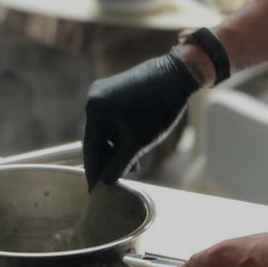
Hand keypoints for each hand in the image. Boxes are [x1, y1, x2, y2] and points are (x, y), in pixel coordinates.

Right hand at [83, 51, 199, 188]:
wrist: (177, 75)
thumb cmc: (157, 109)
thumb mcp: (137, 143)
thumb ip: (118, 165)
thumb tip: (105, 181)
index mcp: (94, 110)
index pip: (90, 149)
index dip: (93, 172)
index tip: (94, 191)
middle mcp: (93, 98)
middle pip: (96, 139)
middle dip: (107, 160)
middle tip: (117, 180)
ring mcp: (103, 91)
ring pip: (105, 130)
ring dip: (115, 149)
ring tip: (132, 166)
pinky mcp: (114, 89)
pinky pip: (111, 118)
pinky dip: (119, 134)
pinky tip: (132, 147)